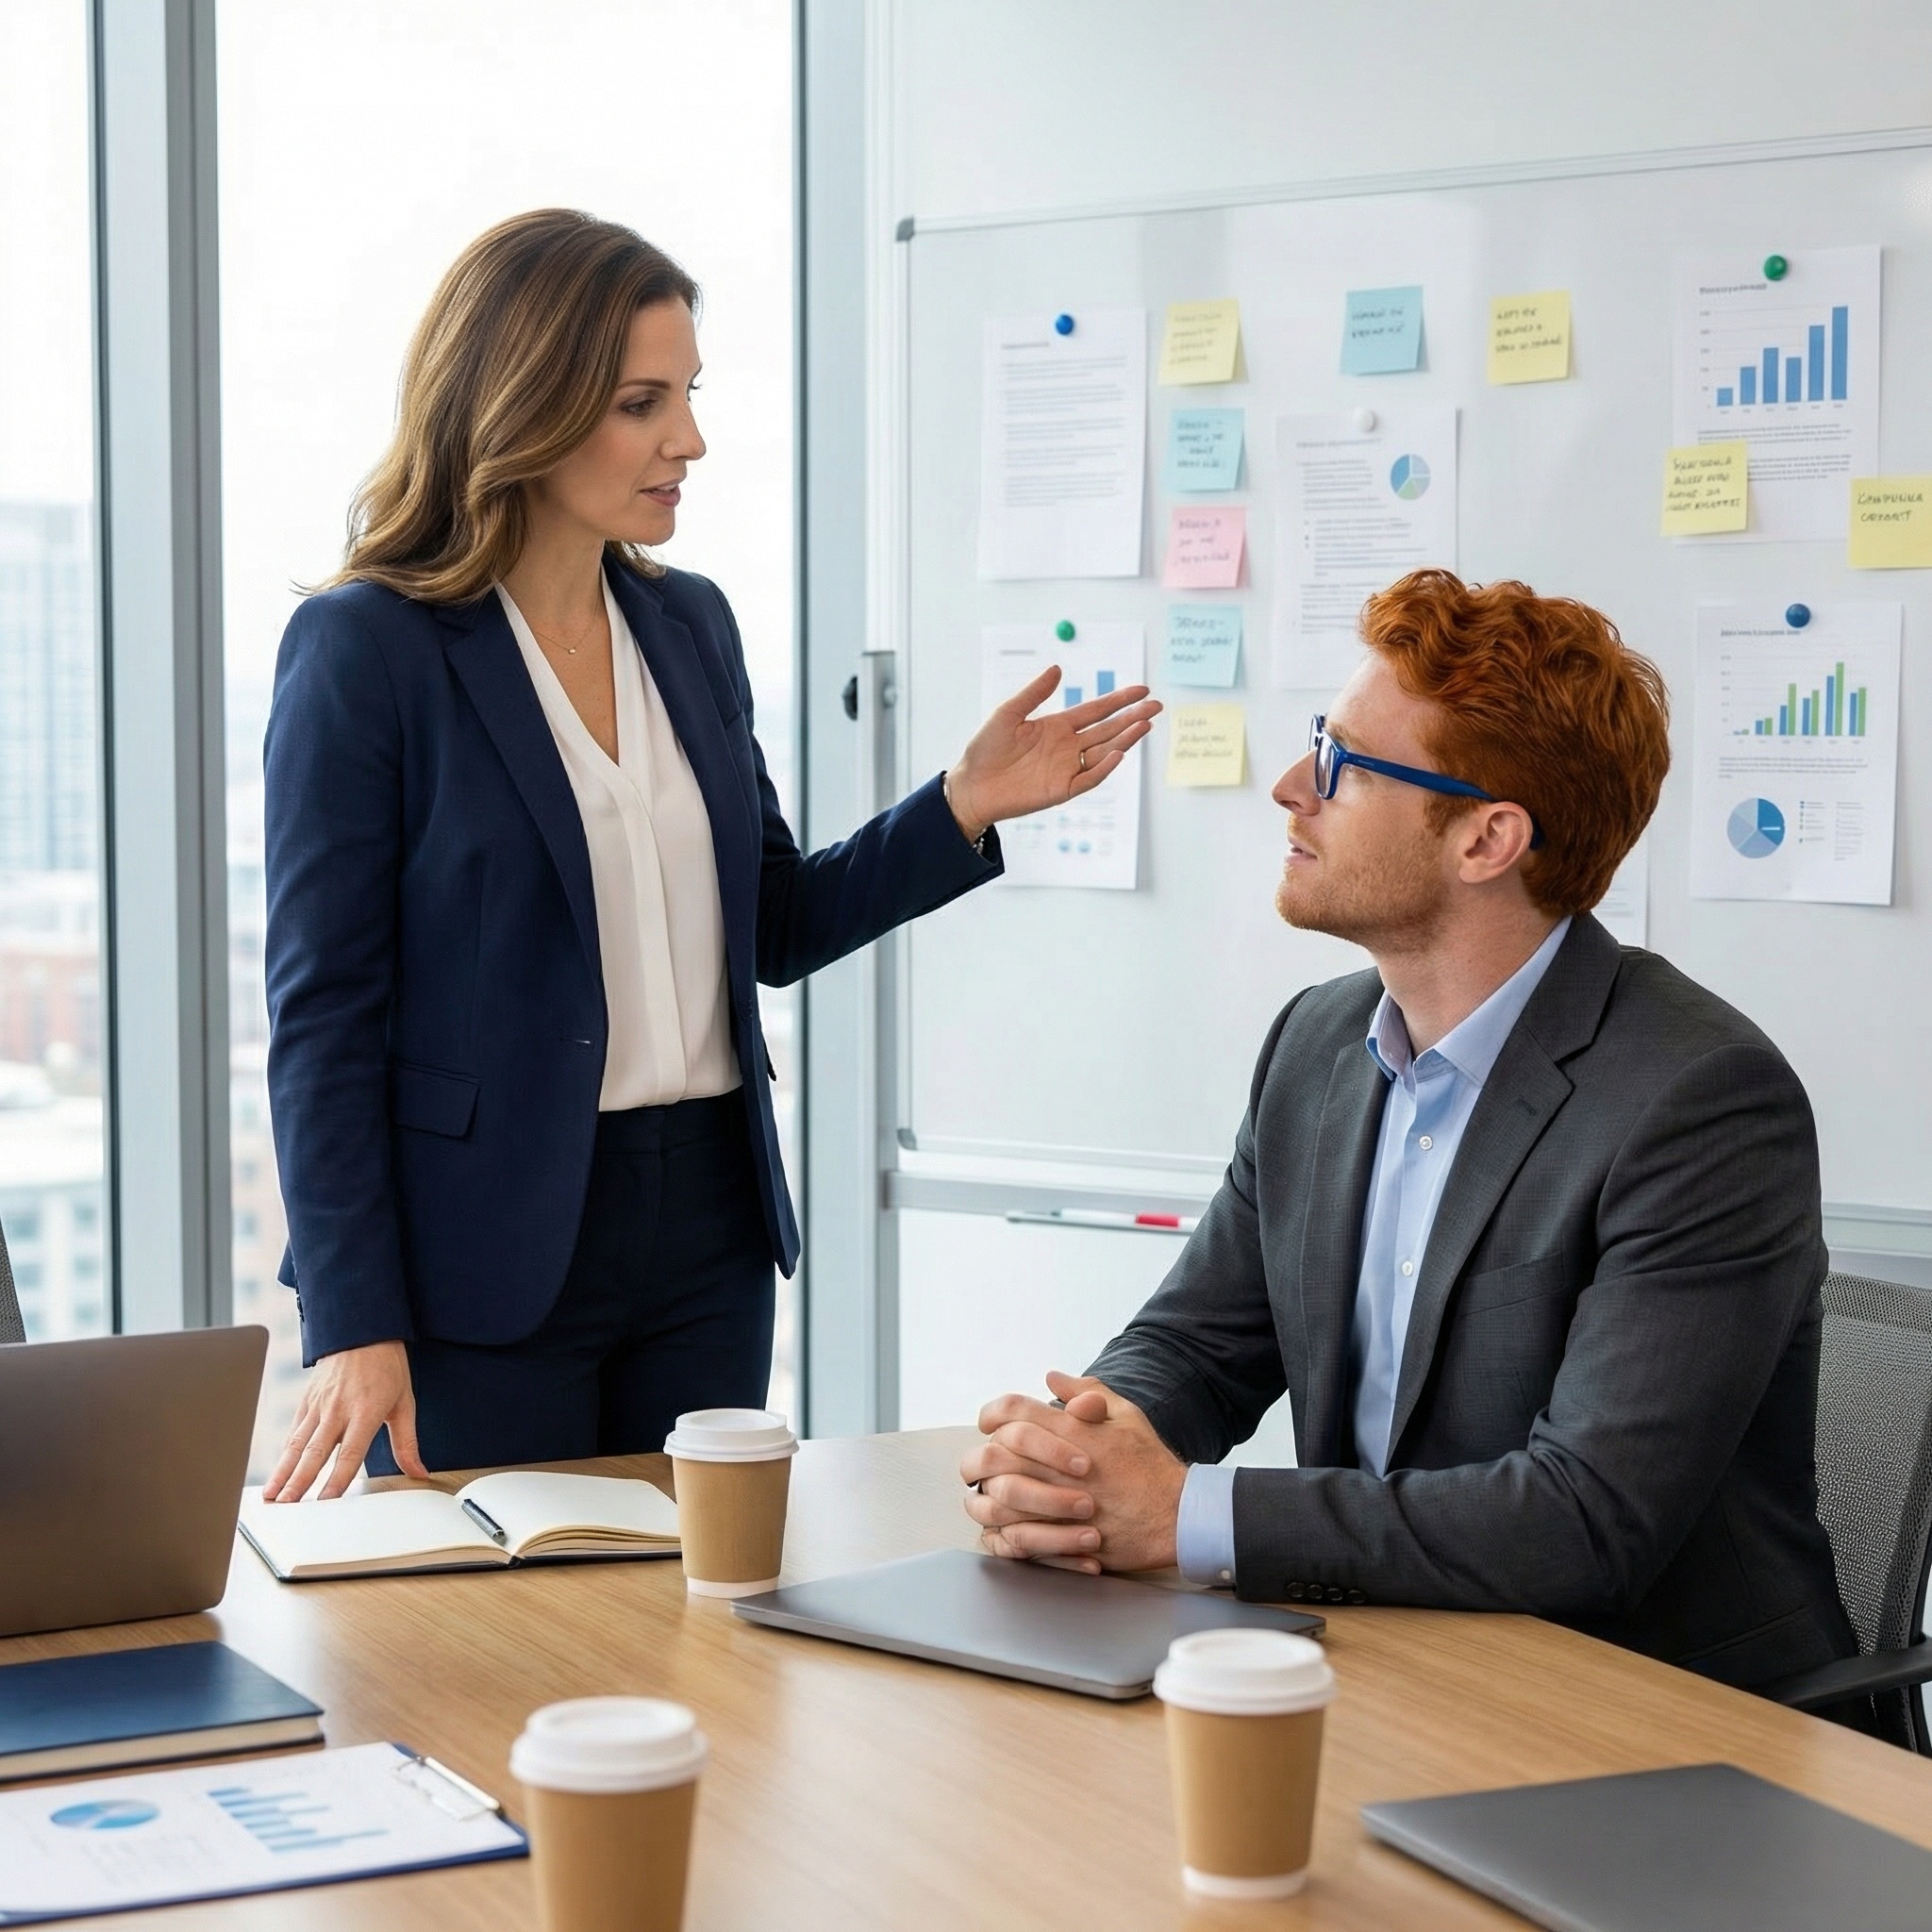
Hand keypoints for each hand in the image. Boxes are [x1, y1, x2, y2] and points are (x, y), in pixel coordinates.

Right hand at [262, 1340, 426, 1500]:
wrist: (363, 1330)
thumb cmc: (387, 1367)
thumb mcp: (405, 1403)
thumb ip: (407, 1443)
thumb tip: (419, 1472)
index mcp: (366, 1411)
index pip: (351, 1453)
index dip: (337, 1478)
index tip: (325, 1501)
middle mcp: (338, 1409)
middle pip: (316, 1451)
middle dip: (299, 1481)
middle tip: (287, 1506)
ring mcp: (319, 1405)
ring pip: (297, 1444)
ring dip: (283, 1472)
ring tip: (272, 1497)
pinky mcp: (306, 1401)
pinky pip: (293, 1432)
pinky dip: (283, 1455)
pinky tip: (276, 1473)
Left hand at [944, 668, 1158, 839]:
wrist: (971, 786)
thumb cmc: (985, 749)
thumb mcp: (1007, 713)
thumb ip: (1034, 693)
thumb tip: (1058, 668)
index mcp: (1057, 726)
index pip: (1096, 710)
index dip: (1119, 700)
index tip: (1142, 689)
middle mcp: (1067, 746)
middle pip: (1108, 730)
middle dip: (1133, 717)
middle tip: (1157, 706)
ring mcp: (1067, 768)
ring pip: (1105, 752)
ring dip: (1125, 739)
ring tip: (1145, 724)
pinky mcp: (1062, 790)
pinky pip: (1089, 778)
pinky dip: (1105, 767)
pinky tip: (1118, 753)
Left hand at [961, 1369, 1186, 1573]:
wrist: (1178, 1515)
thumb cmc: (1152, 1464)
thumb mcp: (1126, 1415)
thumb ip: (1087, 1392)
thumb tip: (1052, 1377)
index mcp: (1071, 1431)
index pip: (1011, 1411)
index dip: (991, 1414)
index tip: (988, 1424)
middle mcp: (1059, 1465)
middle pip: (994, 1454)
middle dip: (979, 1459)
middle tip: (981, 1464)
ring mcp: (1059, 1504)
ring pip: (997, 1498)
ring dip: (986, 1496)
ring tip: (988, 1497)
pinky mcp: (1063, 1538)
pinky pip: (1014, 1536)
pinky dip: (1002, 1532)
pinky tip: (1004, 1527)